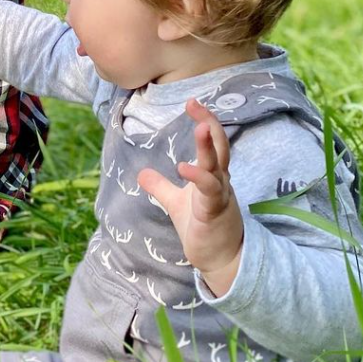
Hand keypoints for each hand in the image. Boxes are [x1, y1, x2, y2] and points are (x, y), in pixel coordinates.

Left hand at [137, 98, 243, 296]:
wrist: (220, 259)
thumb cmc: (203, 227)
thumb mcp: (176, 203)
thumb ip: (161, 187)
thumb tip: (142, 174)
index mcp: (213, 175)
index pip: (213, 141)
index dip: (205, 120)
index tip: (192, 102)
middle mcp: (220, 180)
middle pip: (220, 146)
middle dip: (209, 123)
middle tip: (195, 104)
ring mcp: (220, 195)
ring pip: (217, 166)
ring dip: (209, 146)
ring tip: (200, 127)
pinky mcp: (215, 212)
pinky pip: (210, 191)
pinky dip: (198, 178)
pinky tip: (184, 168)